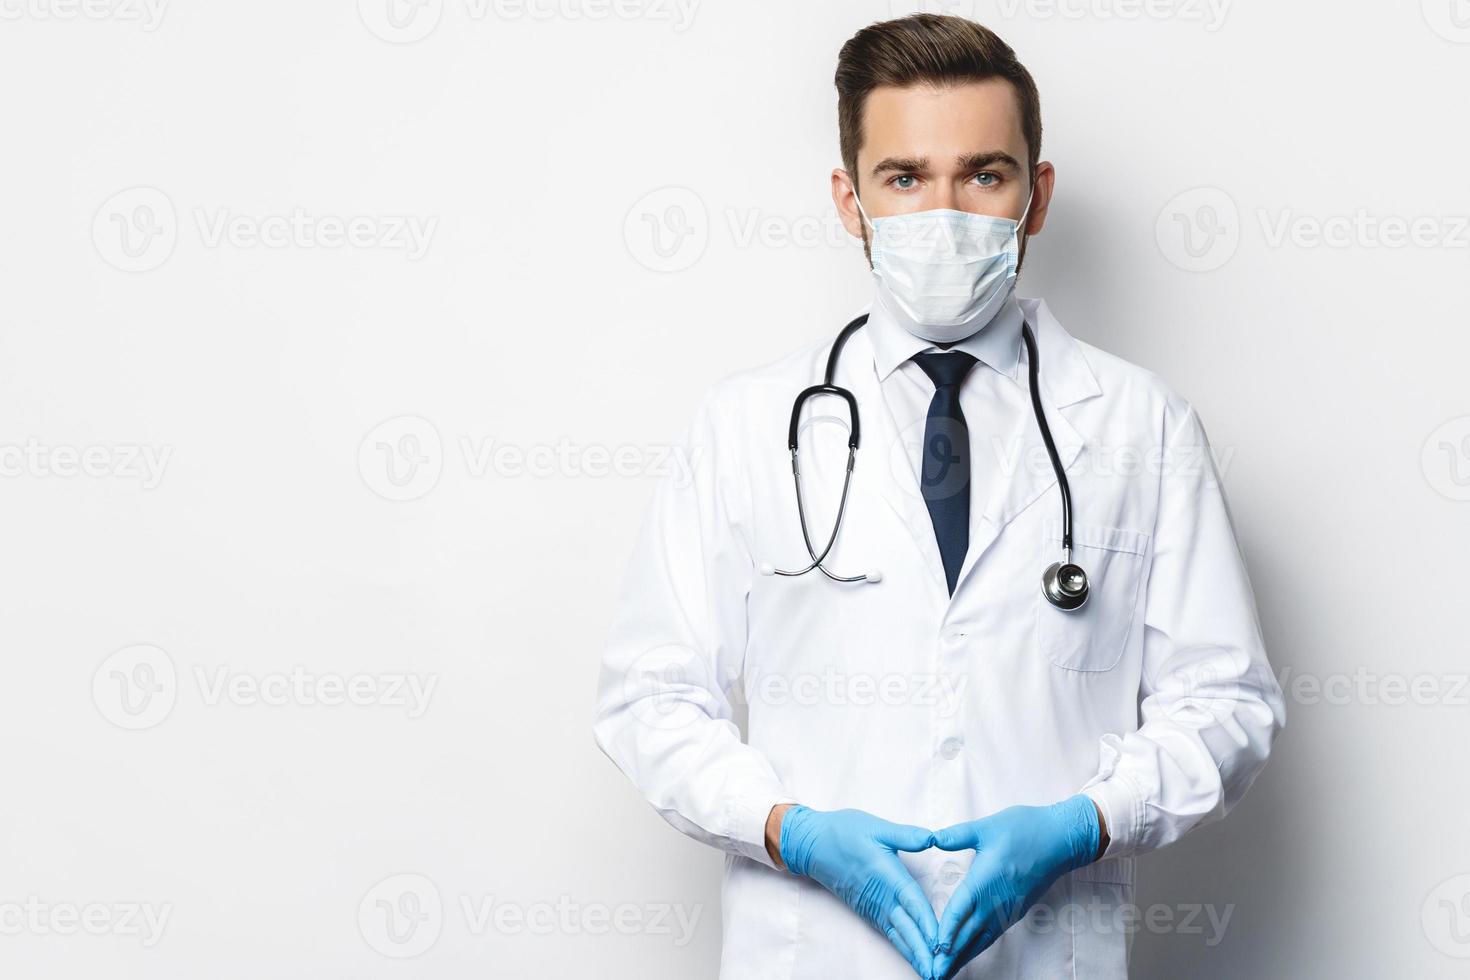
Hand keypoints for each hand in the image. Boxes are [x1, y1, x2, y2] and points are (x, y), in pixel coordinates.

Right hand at [778, 805, 941, 978]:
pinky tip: (914, 957)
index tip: (941, 942)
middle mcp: (881, 896)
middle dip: (923, 950)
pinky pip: (889, 932)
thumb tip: (933, 837)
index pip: (911, 901)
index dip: (926, 922)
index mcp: (887, 874)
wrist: (812, 845)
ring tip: (930, 972)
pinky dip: (903, 947)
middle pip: (906, 927)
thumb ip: (906, 835)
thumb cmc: (844, 833)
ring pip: (898, 934)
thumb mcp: (877, 827)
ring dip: (914, 954)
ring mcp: (873, 906)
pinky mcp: (868, 910)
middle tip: (940, 971)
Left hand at [929, 795, 1099, 977]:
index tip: (934, 949)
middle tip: (933, 973)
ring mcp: (1007, 909)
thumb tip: (931, 838)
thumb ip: (957, 835)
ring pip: (981, 939)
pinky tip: (968, 954)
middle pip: (968, 934)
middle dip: (950, 955)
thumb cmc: (1023, 829)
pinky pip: (993, 935)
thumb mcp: (986, 827)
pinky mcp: (1016, 911)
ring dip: (963, 957)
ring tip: (947, 973)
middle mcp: (995, 900)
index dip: (946, 930)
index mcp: (984, 880)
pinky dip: (978, 948)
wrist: (1061, 840)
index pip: (960, 910)